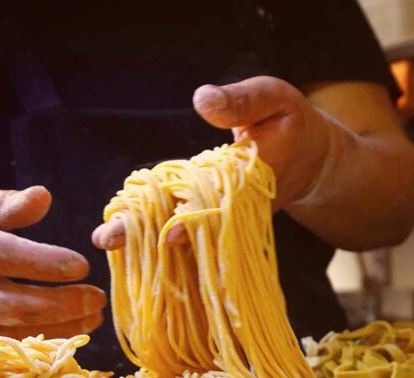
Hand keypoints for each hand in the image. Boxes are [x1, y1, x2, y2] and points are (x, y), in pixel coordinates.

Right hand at [0, 187, 105, 346]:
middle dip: (56, 304)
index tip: (82, 265)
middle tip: (97, 296)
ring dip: (55, 329)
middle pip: (2, 302)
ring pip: (4, 332)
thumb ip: (4, 204)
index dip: (40, 262)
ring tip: (94, 315)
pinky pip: (3, 348)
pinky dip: (41, 343)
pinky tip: (74, 331)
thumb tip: (43, 197)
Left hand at [92, 76, 336, 251]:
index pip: (217, 202)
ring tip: (104, 241)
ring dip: (142, 237)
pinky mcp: (212, 217)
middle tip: (108, 240)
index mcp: (250, 179)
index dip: (192, 217)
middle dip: (149, 233)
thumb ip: (242, 101)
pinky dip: (151, 230)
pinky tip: (119, 234)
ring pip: (181, 230)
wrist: (309, 159)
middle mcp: (233, 206)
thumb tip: (202, 99)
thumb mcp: (275, 100)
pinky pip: (181, 225)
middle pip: (189, 224)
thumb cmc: (290, 123)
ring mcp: (222, 216)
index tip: (168, 231)